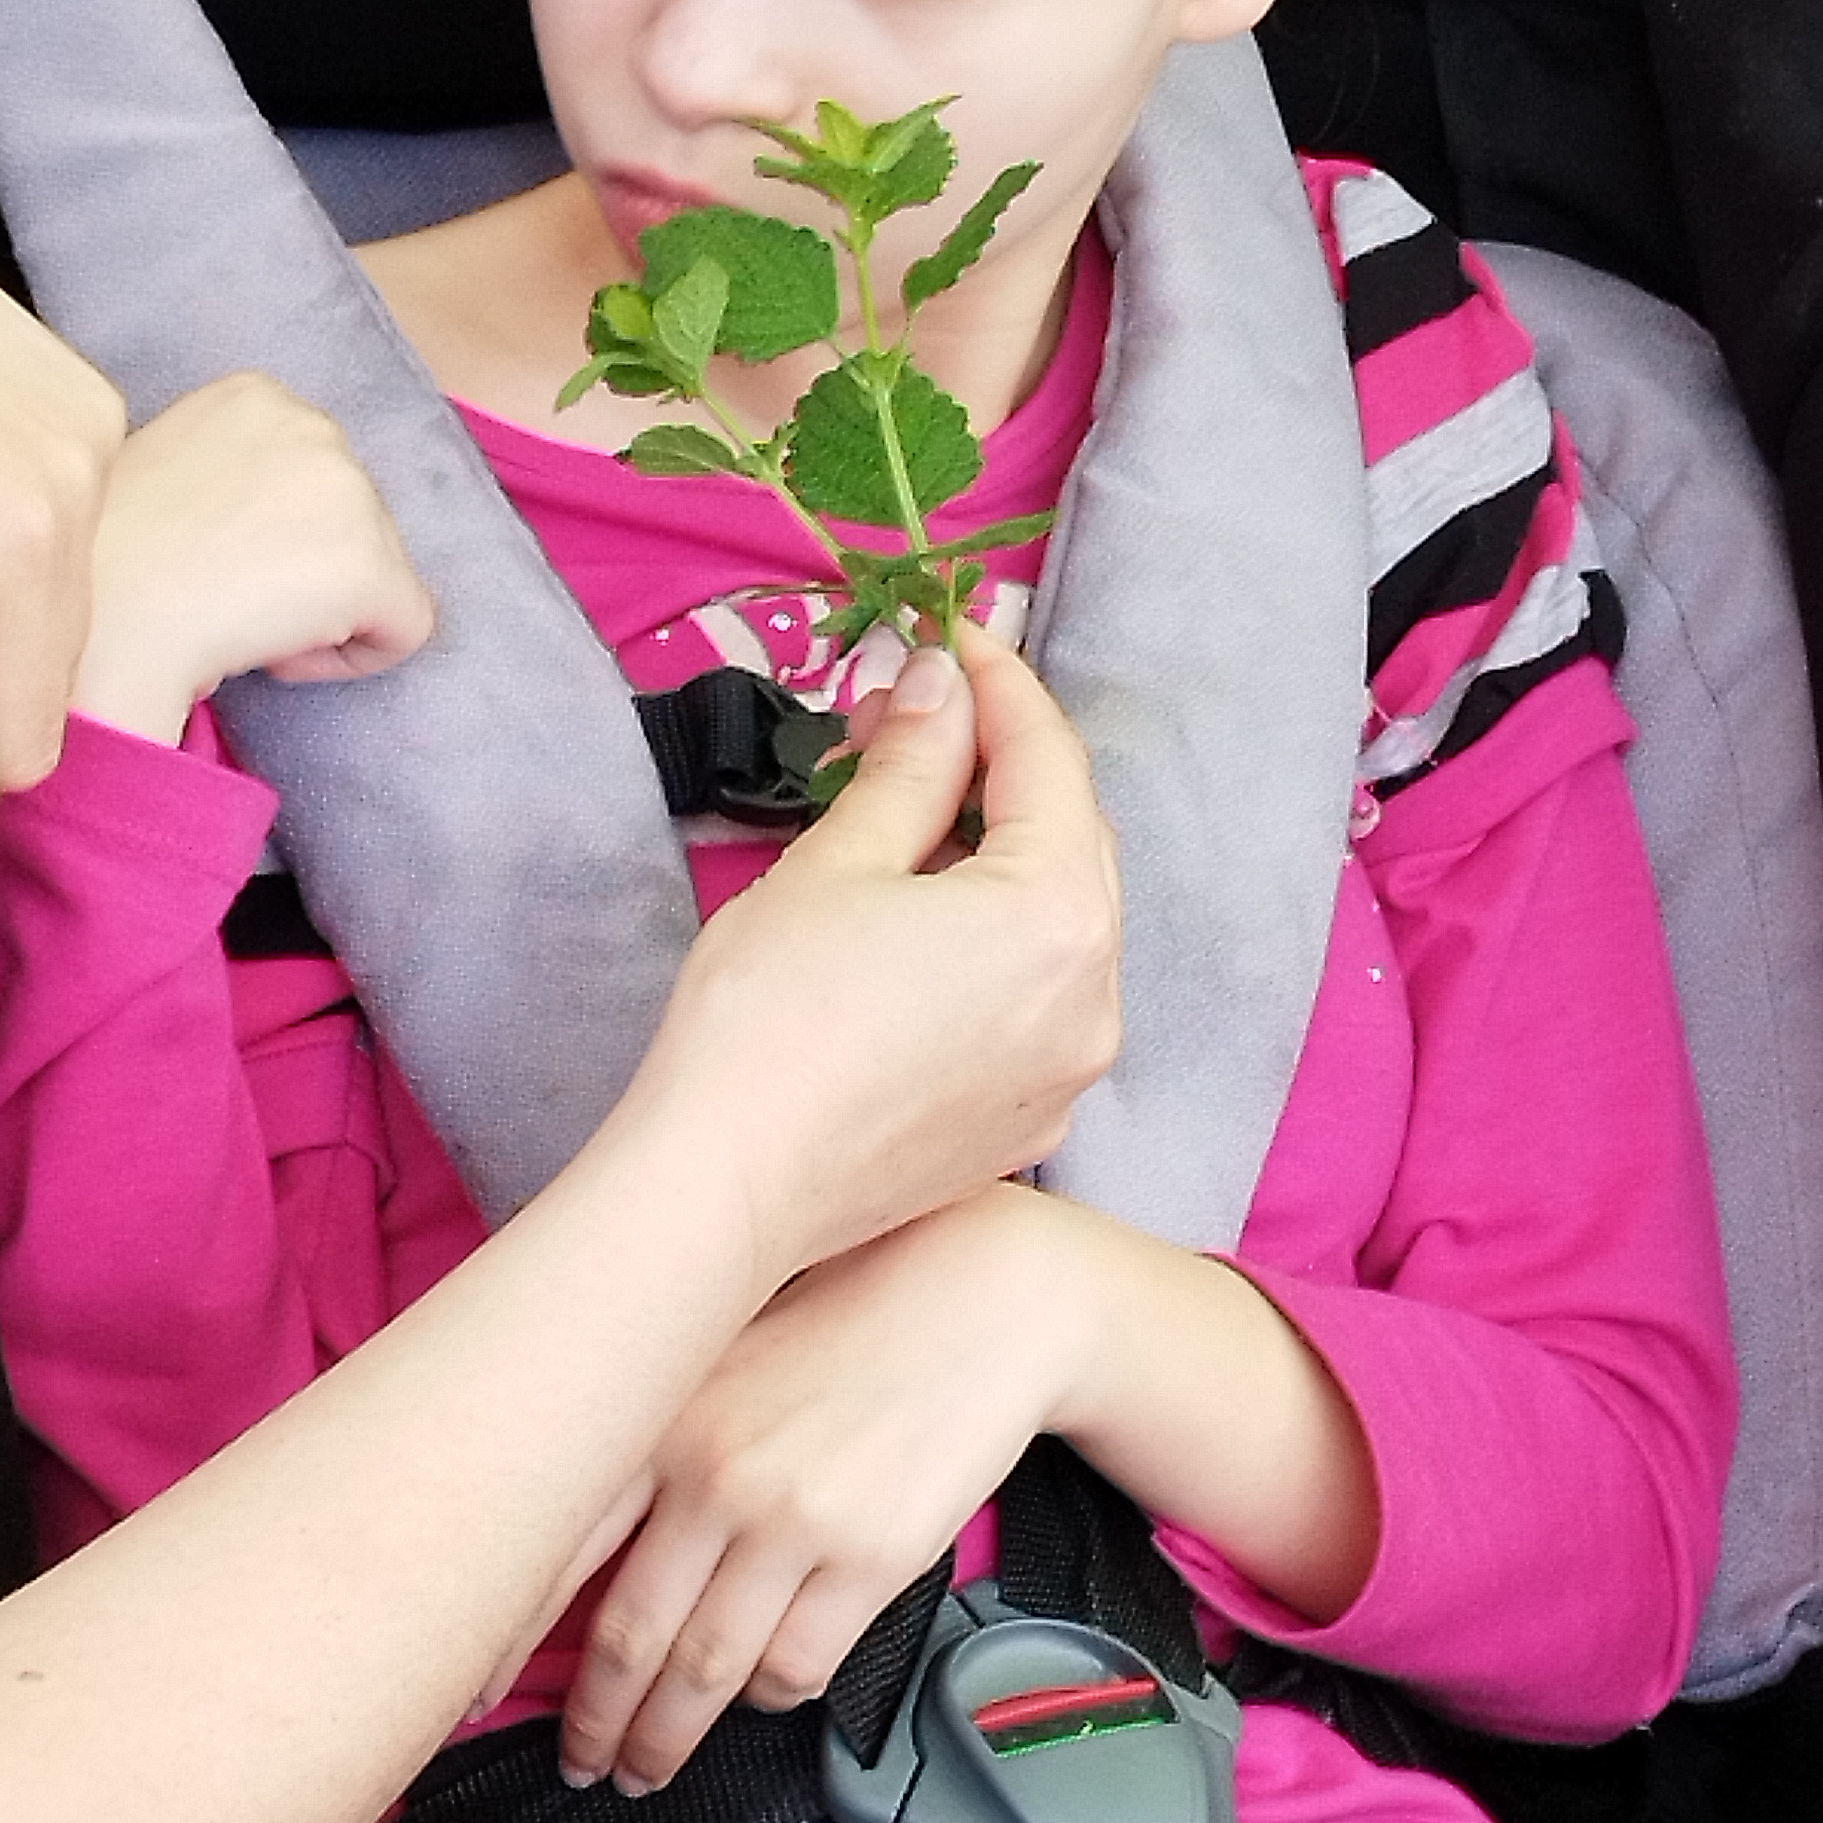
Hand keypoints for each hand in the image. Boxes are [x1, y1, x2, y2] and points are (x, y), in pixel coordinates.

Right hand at [66, 374, 436, 744]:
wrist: (93, 630)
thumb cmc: (99, 577)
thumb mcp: (165, 482)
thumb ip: (230, 483)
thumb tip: (270, 538)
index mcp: (255, 394)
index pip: (310, 482)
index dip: (266, 540)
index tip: (204, 564)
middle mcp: (312, 421)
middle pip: (352, 526)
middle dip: (296, 573)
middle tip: (217, 601)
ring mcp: (348, 489)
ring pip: (376, 580)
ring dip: (315, 614)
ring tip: (233, 620)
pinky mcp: (372, 566)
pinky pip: (403, 633)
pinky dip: (346, 661)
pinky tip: (268, 653)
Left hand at [561, 1183, 1080, 1791]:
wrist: (985, 1296)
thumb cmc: (846, 1315)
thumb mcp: (724, 1346)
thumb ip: (653, 1425)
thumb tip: (568, 1532)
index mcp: (661, 1417)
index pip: (550, 1550)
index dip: (502, 1639)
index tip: (468, 1694)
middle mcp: (714, 1474)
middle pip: (626, 1637)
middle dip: (594, 1720)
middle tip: (578, 1765)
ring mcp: (794, 1522)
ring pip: (703, 1671)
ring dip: (665, 1737)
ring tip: (645, 1769)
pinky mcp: (870, 1560)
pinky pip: (793, 1668)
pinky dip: (764, 1698)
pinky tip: (752, 1699)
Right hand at [626, 626, 1120, 1281]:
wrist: (726, 1188)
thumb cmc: (768, 1018)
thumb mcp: (838, 863)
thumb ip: (913, 765)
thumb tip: (943, 683)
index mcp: (1059, 918)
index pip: (1050, 761)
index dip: (999, 683)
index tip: (950, 633)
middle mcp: (1096, 996)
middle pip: (1072, 840)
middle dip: (1003, 764)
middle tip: (920, 715)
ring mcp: (1072, 1070)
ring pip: (1061, 922)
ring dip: (1004, 854)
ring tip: (912, 815)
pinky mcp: (1032, 1123)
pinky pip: (1040, 1000)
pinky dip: (999, 943)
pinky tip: (927, 922)